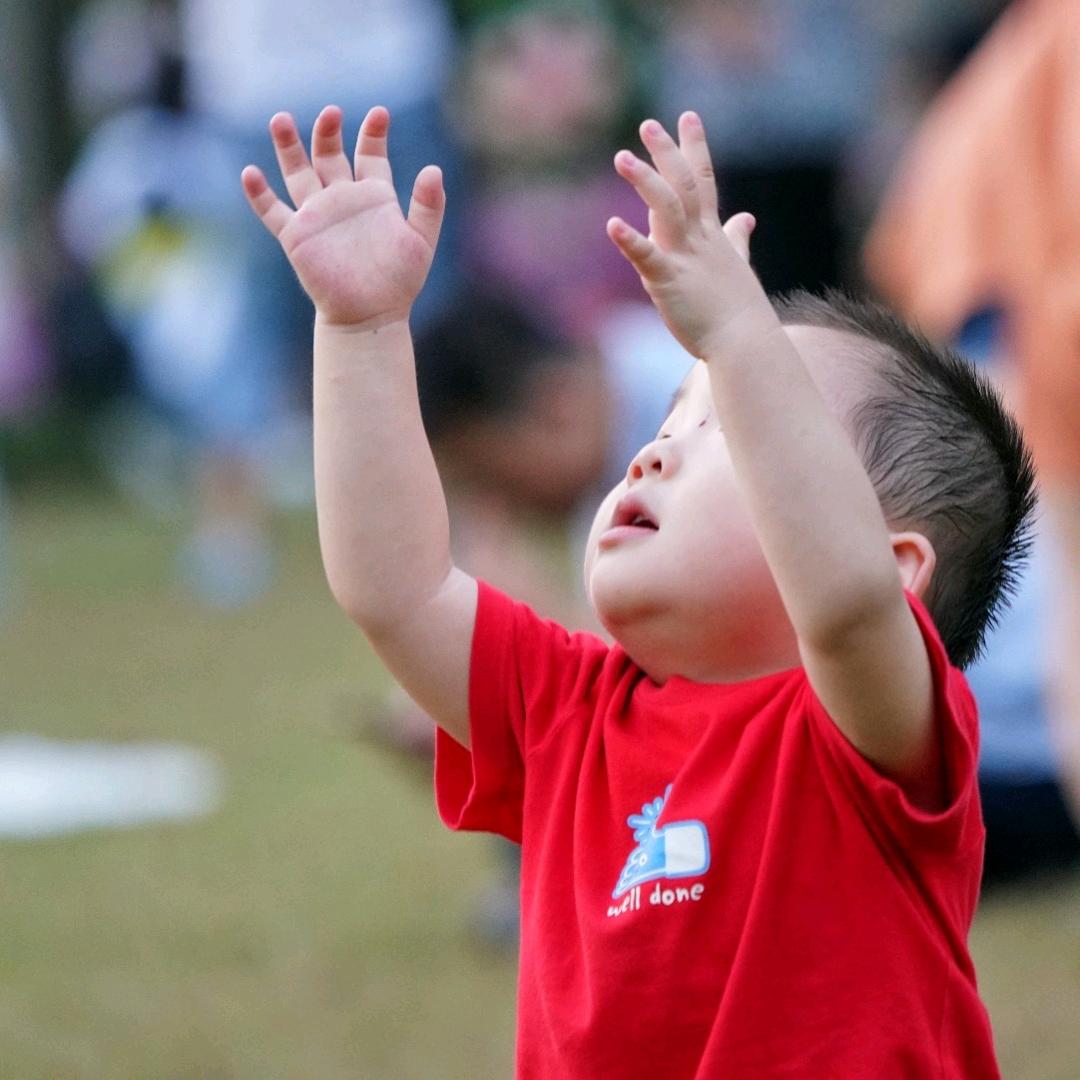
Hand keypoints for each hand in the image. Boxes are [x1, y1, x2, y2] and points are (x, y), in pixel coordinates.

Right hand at [241, 106, 444, 328]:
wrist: (370, 316)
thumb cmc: (399, 283)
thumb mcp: (420, 242)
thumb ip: (429, 206)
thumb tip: (434, 169)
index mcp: (373, 197)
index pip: (370, 155)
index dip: (373, 134)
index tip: (380, 113)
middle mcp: (342, 201)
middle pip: (329, 156)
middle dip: (328, 133)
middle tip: (331, 113)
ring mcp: (318, 216)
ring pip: (298, 173)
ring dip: (288, 148)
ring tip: (280, 119)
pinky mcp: (297, 238)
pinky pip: (273, 212)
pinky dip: (259, 194)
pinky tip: (250, 173)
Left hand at [607, 113, 777, 359]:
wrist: (745, 342)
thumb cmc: (739, 311)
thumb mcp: (738, 266)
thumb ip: (737, 240)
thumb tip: (745, 219)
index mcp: (712, 235)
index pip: (704, 181)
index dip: (694, 147)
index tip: (687, 116)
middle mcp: (700, 239)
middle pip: (684, 184)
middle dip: (666, 152)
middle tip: (647, 124)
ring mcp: (685, 258)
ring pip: (668, 208)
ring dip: (645, 180)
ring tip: (622, 157)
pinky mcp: (668, 282)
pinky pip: (647, 256)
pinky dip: (630, 239)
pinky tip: (612, 223)